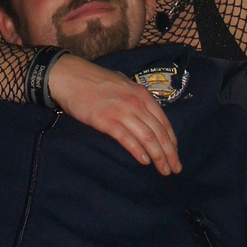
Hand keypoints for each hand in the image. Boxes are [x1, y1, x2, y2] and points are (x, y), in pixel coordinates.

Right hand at [48, 55, 180, 175]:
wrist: (71, 76)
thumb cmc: (95, 81)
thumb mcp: (123, 84)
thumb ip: (135, 97)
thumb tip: (144, 111)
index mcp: (142, 95)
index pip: (164, 122)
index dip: (172, 141)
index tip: (175, 154)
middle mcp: (136, 103)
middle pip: (159, 132)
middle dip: (169, 153)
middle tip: (175, 169)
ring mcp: (121, 111)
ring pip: (147, 137)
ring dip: (158, 156)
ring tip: (164, 170)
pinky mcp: (106, 120)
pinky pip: (127, 138)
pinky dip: (138, 151)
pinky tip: (145, 161)